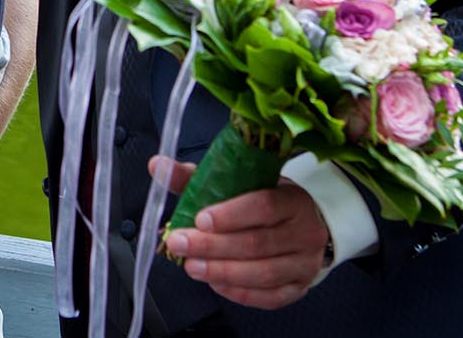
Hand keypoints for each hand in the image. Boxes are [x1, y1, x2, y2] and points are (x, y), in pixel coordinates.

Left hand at [152, 156, 330, 309]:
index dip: (230, 215)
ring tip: (192, 266)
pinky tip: (215, 283)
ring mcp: (304, 263)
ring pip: (263, 273)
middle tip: (180, 244)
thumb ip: (197, 176)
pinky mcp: (298, 288)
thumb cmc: (265, 200)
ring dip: (222, 272)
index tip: (200, 220)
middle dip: (213, 247)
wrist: (301, 224)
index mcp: (293, 199)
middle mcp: (305, 232)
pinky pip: (269, 297)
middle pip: (257, 243)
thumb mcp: (238, 181)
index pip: (264, 206)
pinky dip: (239, 292)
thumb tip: (158, 166)